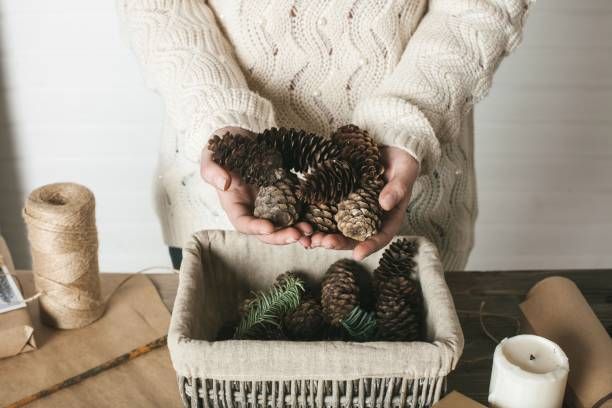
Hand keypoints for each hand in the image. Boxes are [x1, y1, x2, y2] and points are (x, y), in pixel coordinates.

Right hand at [200, 127, 311, 243]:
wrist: (243, 138)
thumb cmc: (222, 147)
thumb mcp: (211, 155)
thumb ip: (212, 170)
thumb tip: (224, 183)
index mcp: (234, 205)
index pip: (244, 223)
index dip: (256, 228)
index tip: (269, 227)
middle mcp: (254, 209)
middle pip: (267, 231)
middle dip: (282, 235)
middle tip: (297, 234)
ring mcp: (272, 203)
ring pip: (285, 224)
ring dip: (297, 230)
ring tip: (310, 231)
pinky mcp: (287, 194)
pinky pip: (298, 209)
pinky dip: (307, 215)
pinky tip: (318, 218)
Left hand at [305, 146, 418, 258]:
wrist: (389, 148)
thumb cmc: (402, 162)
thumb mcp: (405, 172)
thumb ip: (398, 188)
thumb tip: (385, 204)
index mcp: (388, 218)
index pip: (381, 237)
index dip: (369, 247)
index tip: (357, 254)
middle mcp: (369, 218)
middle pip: (354, 237)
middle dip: (338, 243)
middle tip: (323, 243)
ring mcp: (353, 210)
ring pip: (338, 228)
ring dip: (324, 235)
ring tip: (309, 238)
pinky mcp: (340, 199)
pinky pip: (328, 211)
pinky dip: (316, 218)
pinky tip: (304, 222)